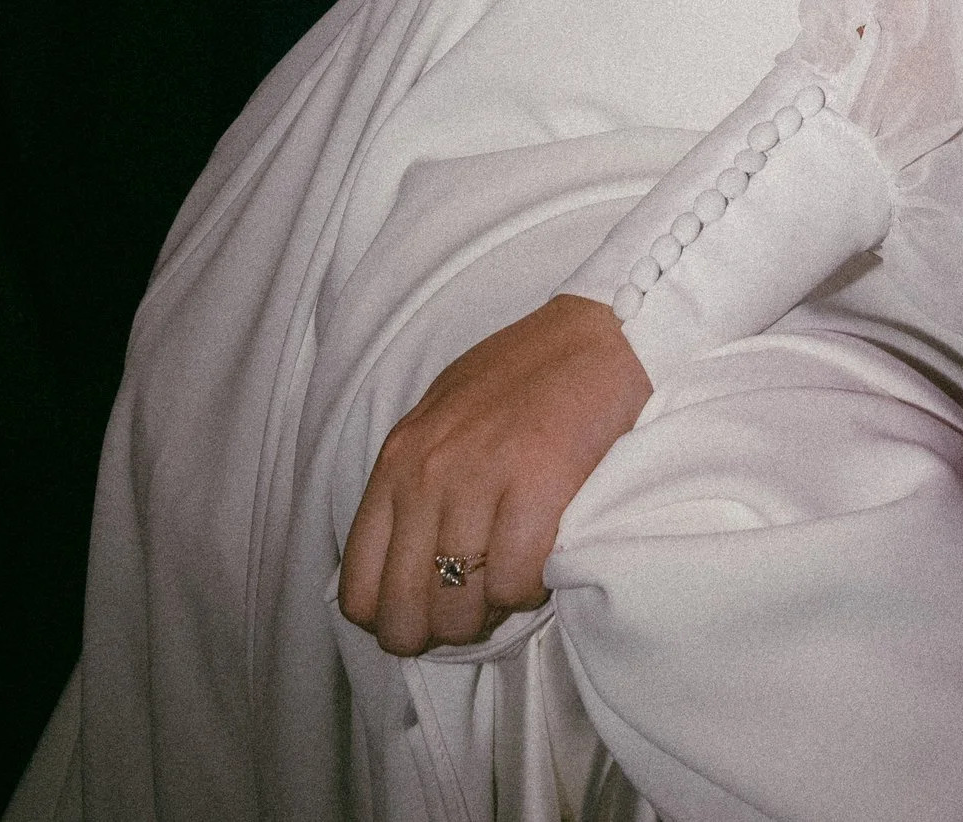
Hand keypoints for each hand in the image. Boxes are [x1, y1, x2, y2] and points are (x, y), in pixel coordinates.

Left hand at [337, 295, 649, 654]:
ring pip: (459, 609)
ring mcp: (479, 477)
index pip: (359, 589)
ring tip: (512, 577)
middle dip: (440, 628)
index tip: (427, 611)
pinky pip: (514, 584)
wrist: (603, 334)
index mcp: (398, 460)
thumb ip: (412, 484)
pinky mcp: (536, 483)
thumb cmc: (525, 379)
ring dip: (488, 611)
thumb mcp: (443, 420)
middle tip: (476, 608)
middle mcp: (427, 472)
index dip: (391, 620)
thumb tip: (396, 574)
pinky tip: (545, 556)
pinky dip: (530, 588)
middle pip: (406, 613)